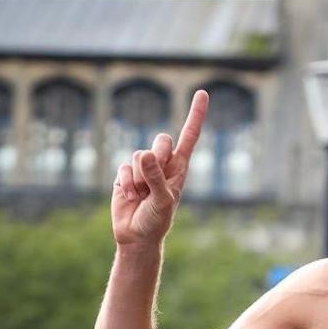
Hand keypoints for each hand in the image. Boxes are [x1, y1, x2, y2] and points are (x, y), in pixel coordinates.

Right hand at [111, 90, 209, 248]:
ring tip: (143, 195)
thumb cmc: (158, 220)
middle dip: (158, 156)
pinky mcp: (126, 174)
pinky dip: (127, 183)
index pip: (190, 136)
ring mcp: (143, 168)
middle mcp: (163, 163)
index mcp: (180, 167)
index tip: (202, 92)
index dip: (196, 114)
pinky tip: (131, 197)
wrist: (137, 236)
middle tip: (156, 181)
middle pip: (161, 140)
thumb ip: (156, 178)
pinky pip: (124, 167)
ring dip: (140, 178)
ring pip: (139, 154)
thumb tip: (146, 154)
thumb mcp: (163, 201)